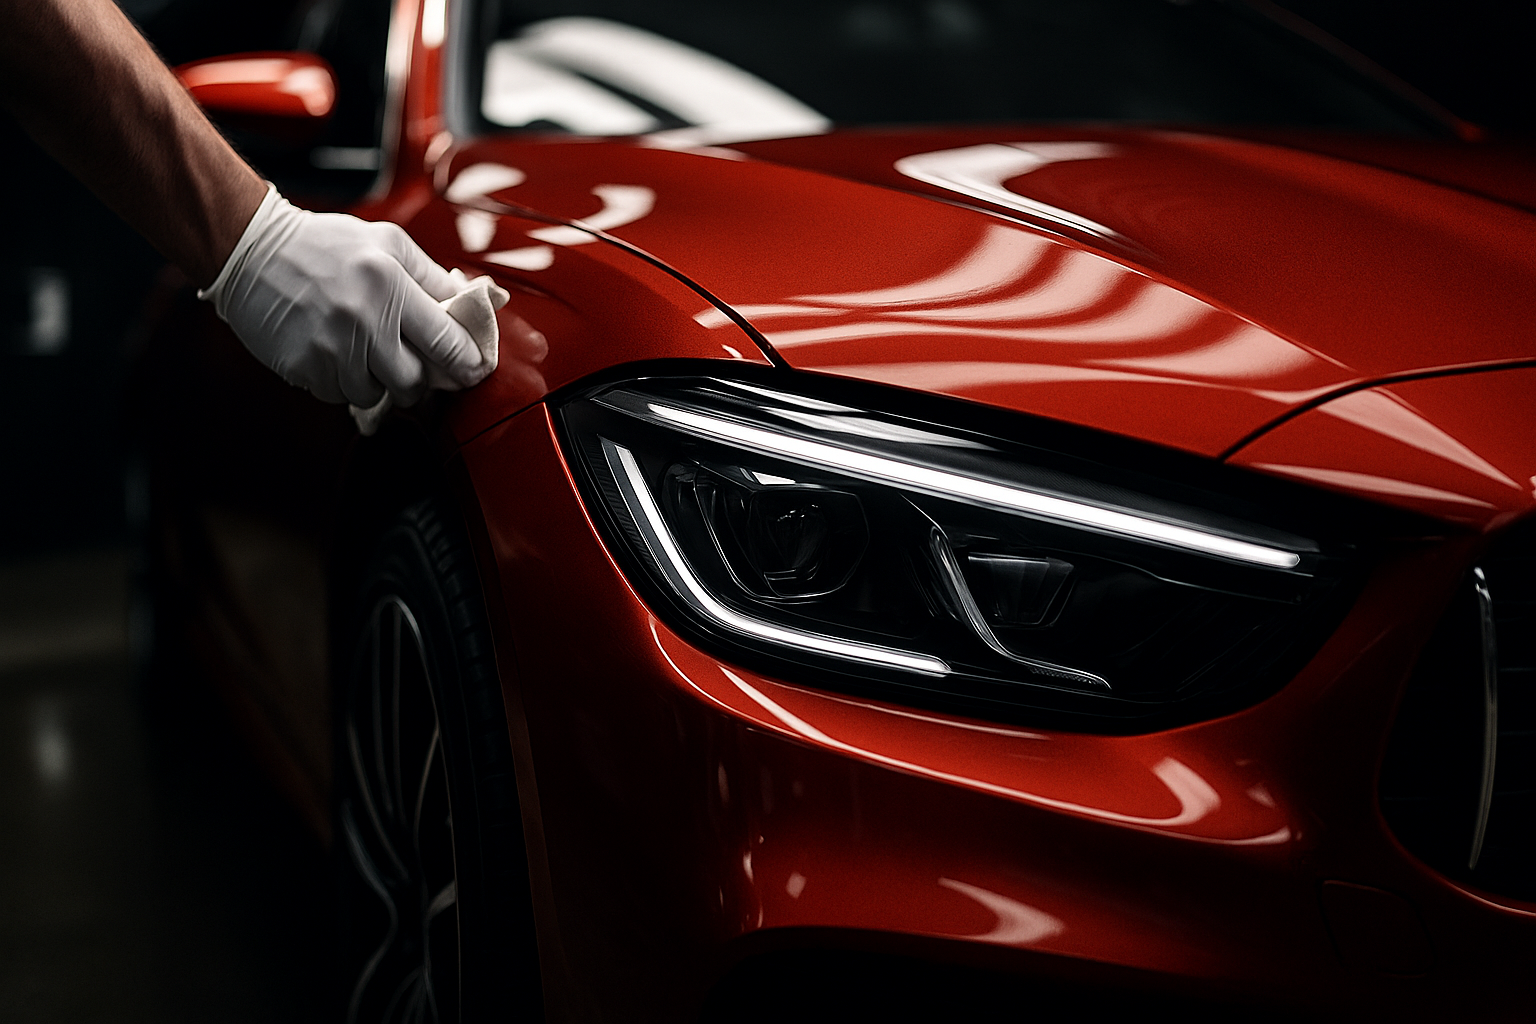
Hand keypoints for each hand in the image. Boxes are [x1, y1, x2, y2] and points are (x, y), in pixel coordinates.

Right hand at [199, 185, 489, 406]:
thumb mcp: (387, 242)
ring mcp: (331, 348)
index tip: (473, 369)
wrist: (249, 249)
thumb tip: (480, 300)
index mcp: (391, 284)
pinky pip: (339, 395)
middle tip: (406, 359)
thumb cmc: (324, 245)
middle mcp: (364, 320)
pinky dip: (342, 381)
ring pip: (376, 395)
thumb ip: (434, 276)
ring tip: (361, 349)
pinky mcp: (303, 367)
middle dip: (416, 378)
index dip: (467, 363)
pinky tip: (332, 351)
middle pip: (415, 382)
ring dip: (376, 381)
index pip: (448, 342)